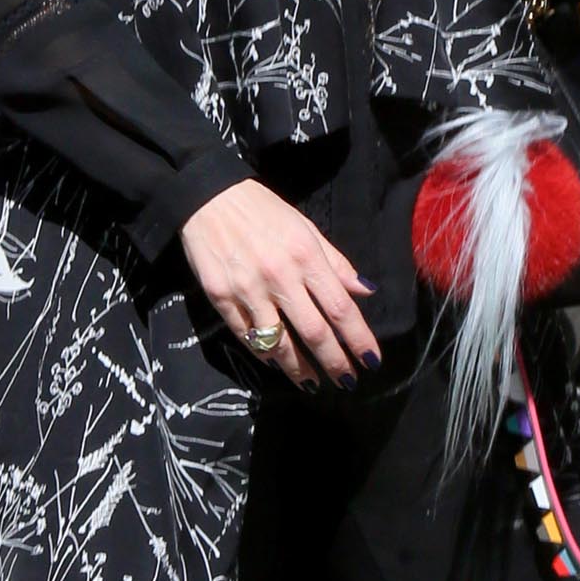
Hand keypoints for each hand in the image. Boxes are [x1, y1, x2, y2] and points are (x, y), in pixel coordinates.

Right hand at [180, 179, 380, 388]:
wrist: (207, 197)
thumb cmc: (262, 211)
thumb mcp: (305, 228)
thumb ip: (335, 263)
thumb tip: (365, 291)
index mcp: (305, 256)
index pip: (340, 307)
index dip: (358, 338)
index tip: (371, 360)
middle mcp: (279, 276)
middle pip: (314, 331)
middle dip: (335, 362)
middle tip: (347, 381)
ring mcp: (247, 290)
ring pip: (279, 343)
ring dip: (299, 369)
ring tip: (313, 383)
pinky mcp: (220, 298)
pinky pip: (247, 336)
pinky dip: (264, 354)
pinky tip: (276, 364)